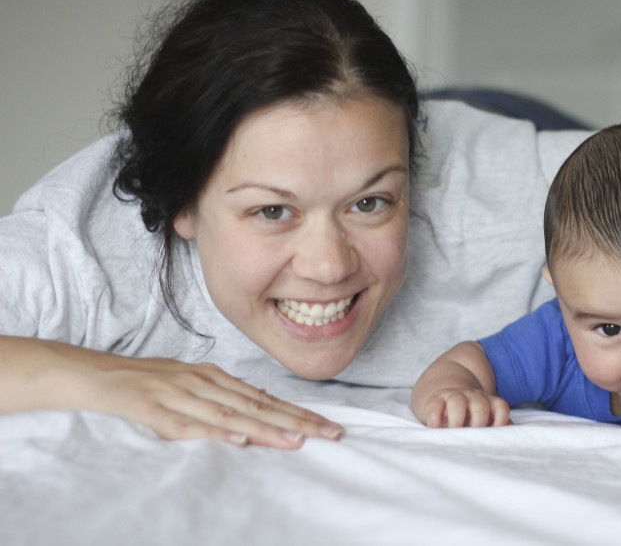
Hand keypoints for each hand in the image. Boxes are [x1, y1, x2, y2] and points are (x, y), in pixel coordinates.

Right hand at [89, 357, 345, 447]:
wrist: (96, 375)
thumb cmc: (148, 383)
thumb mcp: (191, 386)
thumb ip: (224, 399)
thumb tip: (261, 411)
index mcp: (215, 378)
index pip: (265, 400)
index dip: (298, 414)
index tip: (328, 426)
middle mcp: (204, 383)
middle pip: (258, 407)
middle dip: (296, 422)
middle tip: (330, 434)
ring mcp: (180, 395)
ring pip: (231, 415)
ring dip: (266, 428)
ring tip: (296, 440)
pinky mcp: (155, 409)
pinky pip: (188, 424)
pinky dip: (215, 431)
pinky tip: (238, 437)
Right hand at [421, 388, 510, 427]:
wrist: (448, 397)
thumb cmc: (471, 416)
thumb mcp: (486, 419)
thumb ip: (497, 425)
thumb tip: (504, 435)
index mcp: (489, 402)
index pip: (501, 407)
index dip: (500, 422)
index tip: (493, 436)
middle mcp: (473, 398)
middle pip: (480, 405)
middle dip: (478, 423)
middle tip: (473, 440)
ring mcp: (454, 397)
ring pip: (457, 402)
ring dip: (456, 420)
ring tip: (454, 435)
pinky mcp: (436, 400)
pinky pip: (435, 406)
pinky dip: (435, 420)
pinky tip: (437, 430)